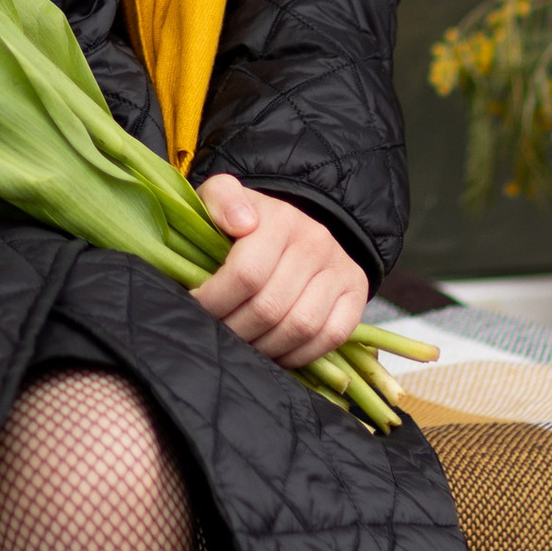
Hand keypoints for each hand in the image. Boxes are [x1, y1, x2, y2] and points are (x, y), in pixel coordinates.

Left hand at [191, 173, 366, 370]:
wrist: (294, 227)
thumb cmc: (246, 218)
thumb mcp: (224, 196)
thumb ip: (221, 198)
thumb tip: (240, 222)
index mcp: (280, 218)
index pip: (246, 273)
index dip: (215, 299)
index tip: (195, 307)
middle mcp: (315, 242)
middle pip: (270, 307)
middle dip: (235, 329)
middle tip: (215, 333)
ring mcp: (340, 269)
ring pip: (299, 327)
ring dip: (264, 347)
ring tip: (240, 346)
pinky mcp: (356, 294)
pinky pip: (330, 337)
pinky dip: (299, 354)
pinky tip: (274, 352)